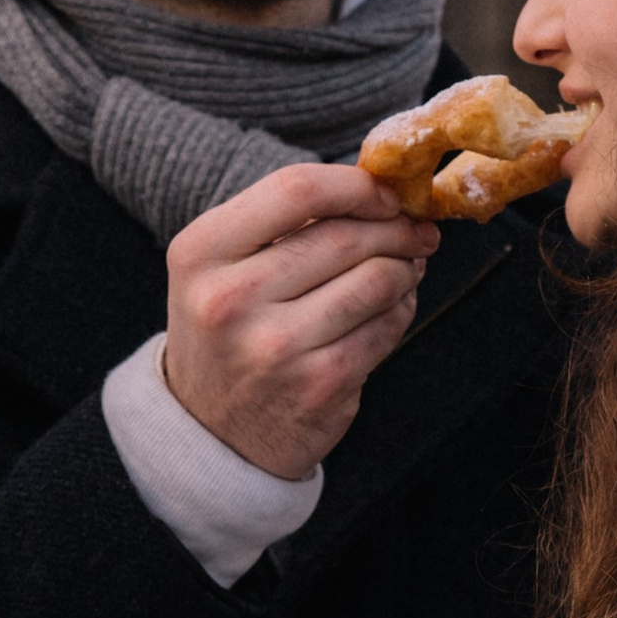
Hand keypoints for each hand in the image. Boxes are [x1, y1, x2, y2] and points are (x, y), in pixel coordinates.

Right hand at [164, 162, 437, 479]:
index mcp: (201, 253)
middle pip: (345, 236)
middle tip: (415, 232)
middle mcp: (231, 300)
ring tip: (405, 268)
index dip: (357, 185)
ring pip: (377, 280)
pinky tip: (389, 309)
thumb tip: (385, 194)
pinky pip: (387, 327)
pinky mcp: (321, 384)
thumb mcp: (222, 266)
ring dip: (405, 268)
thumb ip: (285, 222)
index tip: (386, 194)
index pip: (296, 190)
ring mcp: (278, 347)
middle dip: (395, 228)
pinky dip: (400, 310)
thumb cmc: (228, 330)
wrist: (212, 431)